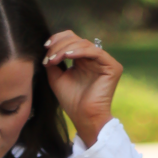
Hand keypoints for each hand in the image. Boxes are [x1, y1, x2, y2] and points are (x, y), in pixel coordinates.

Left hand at [43, 31, 122, 148]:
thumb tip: (47, 47)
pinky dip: (79, 51)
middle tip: (49, 56)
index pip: (72, 40)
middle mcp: (94, 58)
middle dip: (60, 45)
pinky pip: (95, 52)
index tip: (45, 46)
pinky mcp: (113, 66)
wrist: (84, 118)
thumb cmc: (72, 102)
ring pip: (84, 44)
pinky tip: (67, 56)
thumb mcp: (57, 78)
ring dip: (66, 49)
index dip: (58, 39)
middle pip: (77, 39)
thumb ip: (53, 61)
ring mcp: (104, 61)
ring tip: (54, 59)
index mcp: (83, 60)